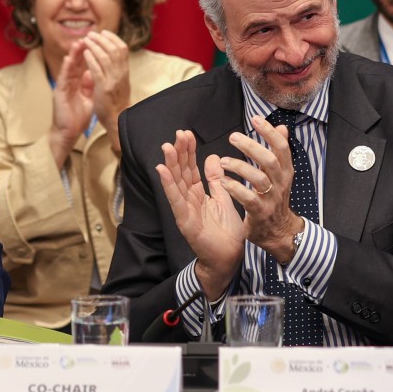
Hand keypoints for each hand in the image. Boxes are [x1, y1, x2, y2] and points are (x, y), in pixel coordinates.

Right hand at [50, 42, 94, 166]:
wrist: (69, 133)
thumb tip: (93, 73)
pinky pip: (62, 79)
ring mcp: (63, 87)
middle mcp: (69, 82)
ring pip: (68, 68)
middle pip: (76, 63)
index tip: (97, 43)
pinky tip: (67, 60)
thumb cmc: (78, 117)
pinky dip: (65, 69)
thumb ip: (90, 86)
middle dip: (82, 50)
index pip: (84, 65)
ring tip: (78, 43)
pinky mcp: (59, 93)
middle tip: (88, 37)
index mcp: (77, 83)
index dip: (89, 54)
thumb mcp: (88, 99)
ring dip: (73, 55)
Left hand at [81, 30, 131, 154]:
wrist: (117, 120)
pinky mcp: (104, 88)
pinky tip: (85, 53)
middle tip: (92, 33)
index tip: (104, 32)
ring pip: (106, 57)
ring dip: (95, 46)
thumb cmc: (117, 102)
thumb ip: (117, 69)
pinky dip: (91, 60)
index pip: (122, 49)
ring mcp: (113, 81)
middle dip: (102, 39)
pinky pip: (97, 70)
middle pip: (114, 49)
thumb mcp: (121, 82)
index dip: (113, 38)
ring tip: (86, 40)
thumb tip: (113, 56)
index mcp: (125, 72)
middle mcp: (121, 74)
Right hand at [157, 129, 245, 297]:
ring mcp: (184, 211)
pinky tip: (163, 171)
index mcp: (197, 194)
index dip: (188, 151)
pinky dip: (169, 185)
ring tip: (166, 147)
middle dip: (179, 153)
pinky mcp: (185, 222)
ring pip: (176, 183)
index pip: (190, 168)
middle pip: (181, 172)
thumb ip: (216, 180)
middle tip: (178, 134)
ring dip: (170, 164)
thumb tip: (212, 157)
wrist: (229, 258)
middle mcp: (188, 200)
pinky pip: (176, 200)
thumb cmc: (226, 232)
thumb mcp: (223, 198)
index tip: (187, 134)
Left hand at [217, 115, 302, 260]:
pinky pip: (247, 198)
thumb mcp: (280, 174)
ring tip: (223, 161)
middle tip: (233, 137)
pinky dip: (235, 188)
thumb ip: (278, 151)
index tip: (255, 118)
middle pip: (269, 160)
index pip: (281, 147)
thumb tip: (282, 127)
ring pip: (258, 178)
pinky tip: (224, 181)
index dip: (269, 132)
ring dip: (239, 166)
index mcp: (285, 171)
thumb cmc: (274, 198)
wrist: (278, 232)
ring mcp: (271, 198)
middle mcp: (281, 183)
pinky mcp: (260, 212)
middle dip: (251, 146)